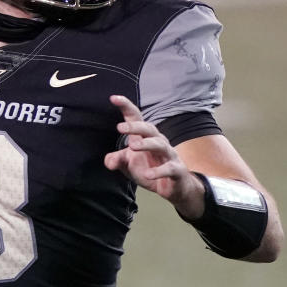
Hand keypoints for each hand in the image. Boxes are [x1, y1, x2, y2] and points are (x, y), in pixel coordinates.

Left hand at [104, 95, 204, 219]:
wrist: (174, 188)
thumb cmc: (150, 170)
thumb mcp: (128, 165)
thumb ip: (117, 160)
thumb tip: (109, 161)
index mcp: (145, 137)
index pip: (136, 118)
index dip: (126, 106)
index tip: (113, 98)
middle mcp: (158, 142)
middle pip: (149, 129)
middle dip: (135, 126)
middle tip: (120, 128)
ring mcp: (169, 155)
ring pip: (160, 145)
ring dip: (146, 144)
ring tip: (133, 146)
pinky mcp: (177, 170)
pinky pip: (169, 168)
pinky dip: (159, 171)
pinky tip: (148, 175)